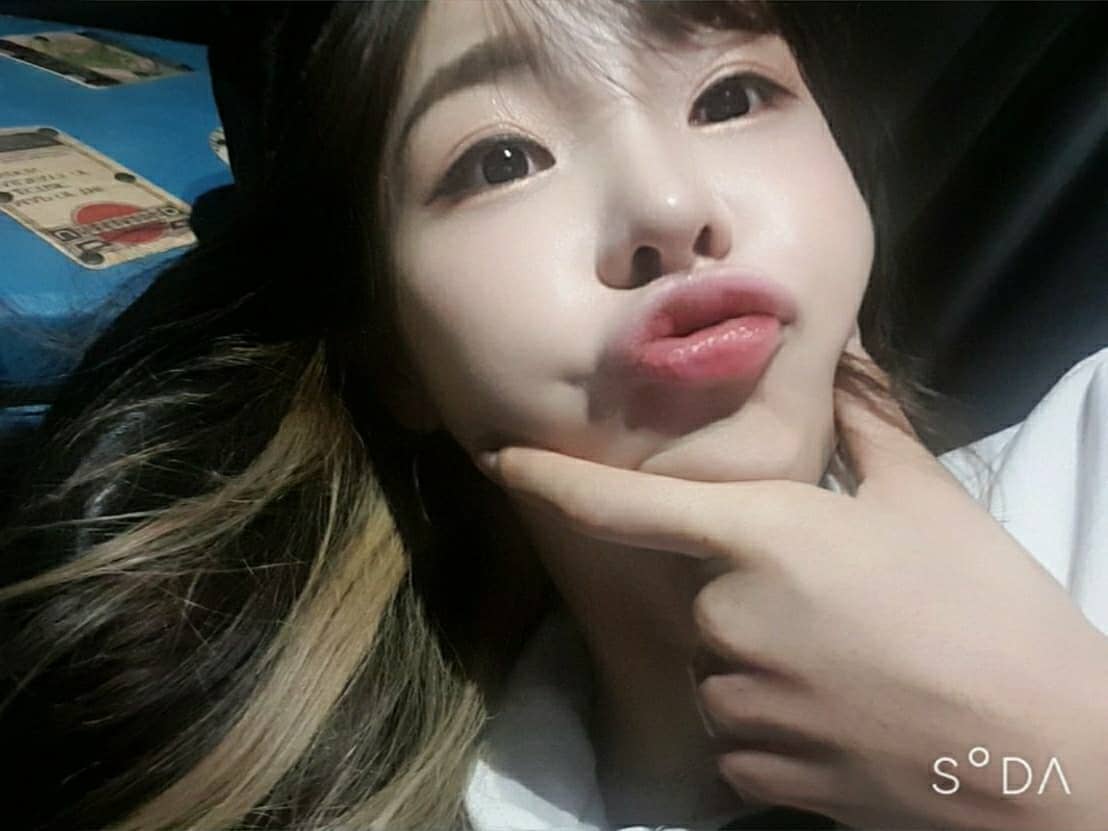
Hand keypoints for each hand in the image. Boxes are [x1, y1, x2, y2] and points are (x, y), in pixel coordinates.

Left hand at [475, 335, 1107, 829]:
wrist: (1044, 751)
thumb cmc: (985, 609)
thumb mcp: (927, 500)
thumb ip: (866, 420)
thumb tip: (842, 349)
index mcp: (759, 537)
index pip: (623, 505)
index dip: (550, 479)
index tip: (498, 459)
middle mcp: (724, 618)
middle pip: (696, 590)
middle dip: (746, 588)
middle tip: (841, 601)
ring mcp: (733, 700)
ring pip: (714, 662)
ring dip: (760, 657)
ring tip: (851, 664)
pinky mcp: (750, 769)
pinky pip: (734, 728)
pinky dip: (771, 717)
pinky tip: (841, 716)